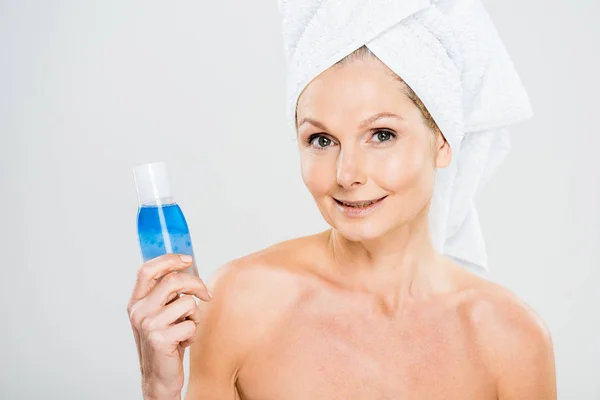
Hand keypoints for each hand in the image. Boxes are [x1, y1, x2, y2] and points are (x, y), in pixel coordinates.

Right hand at [127, 254, 212, 398]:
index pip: (147, 270)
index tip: (188, 259)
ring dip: (195, 316)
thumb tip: (187, 268)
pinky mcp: (159, 338)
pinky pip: (190, 324)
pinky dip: (193, 333)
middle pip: (173, 281)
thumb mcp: (160, 315)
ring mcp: (148, 324)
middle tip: (206, 294)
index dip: (169, 260)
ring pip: (187, 303)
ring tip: (187, 328)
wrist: (158, 378)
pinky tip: (183, 342)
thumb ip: (166, 294)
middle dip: (196, 284)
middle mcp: (138, 311)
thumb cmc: (164, 343)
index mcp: (136, 302)